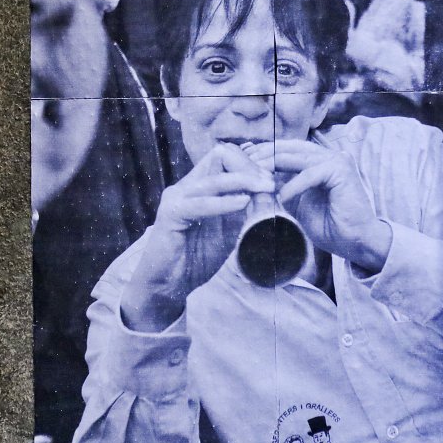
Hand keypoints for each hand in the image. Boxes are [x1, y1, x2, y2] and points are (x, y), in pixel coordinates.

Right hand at [121, 143, 273, 331]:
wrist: (168, 285)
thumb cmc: (197, 259)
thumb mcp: (229, 231)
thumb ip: (246, 213)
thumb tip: (274, 197)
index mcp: (199, 187)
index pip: (226, 158)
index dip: (251, 163)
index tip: (274, 177)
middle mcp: (187, 187)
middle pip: (220, 157)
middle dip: (249, 166)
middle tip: (272, 180)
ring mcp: (177, 198)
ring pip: (212, 178)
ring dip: (242, 180)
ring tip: (265, 187)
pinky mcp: (170, 214)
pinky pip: (200, 203)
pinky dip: (223, 202)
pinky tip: (243, 203)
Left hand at [246, 140, 390, 271]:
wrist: (356, 242)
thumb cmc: (329, 225)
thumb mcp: (296, 203)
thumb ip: (281, 188)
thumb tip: (254, 180)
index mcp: (319, 160)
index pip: (287, 150)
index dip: (264, 154)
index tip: (242, 163)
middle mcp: (329, 155)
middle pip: (290, 148)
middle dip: (265, 156)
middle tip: (243, 165)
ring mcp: (337, 160)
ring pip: (298, 157)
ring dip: (274, 166)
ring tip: (256, 178)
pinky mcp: (342, 171)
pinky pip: (311, 174)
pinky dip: (294, 185)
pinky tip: (281, 197)